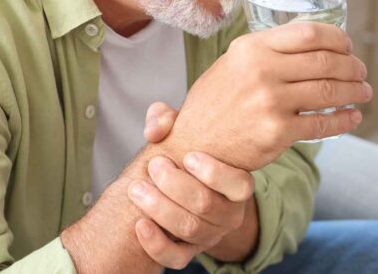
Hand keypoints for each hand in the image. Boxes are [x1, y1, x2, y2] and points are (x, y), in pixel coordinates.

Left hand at [127, 103, 256, 268]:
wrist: (171, 183)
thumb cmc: (179, 150)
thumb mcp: (176, 128)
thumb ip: (164, 118)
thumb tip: (155, 130)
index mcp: (236, 182)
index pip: (239, 185)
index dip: (215, 173)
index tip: (188, 156)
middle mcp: (229, 213)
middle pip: (206, 205)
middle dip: (175, 185)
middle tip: (154, 166)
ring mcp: (210, 235)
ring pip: (190, 229)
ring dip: (160, 208)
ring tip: (137, 188)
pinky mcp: (188, 252)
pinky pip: (176, 258)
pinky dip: (157, 244)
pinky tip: (140, 224)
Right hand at [161, 21, 371, 170]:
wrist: (195, 143)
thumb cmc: (215, 102)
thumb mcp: (232, 63)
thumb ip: (266, 51)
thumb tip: (312, 45)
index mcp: (251, 48)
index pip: (308, 34)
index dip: (336, 38)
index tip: (346, 46)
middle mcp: (261, 71)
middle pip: (325, 62)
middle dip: (352, 66)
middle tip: (360, 72)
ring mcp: (270, 102)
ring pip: (329, 91)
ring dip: (355, 92)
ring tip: (363, 92)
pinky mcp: (277, 132)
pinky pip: (323, 124)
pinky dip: (344, 120)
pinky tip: (352, 117)